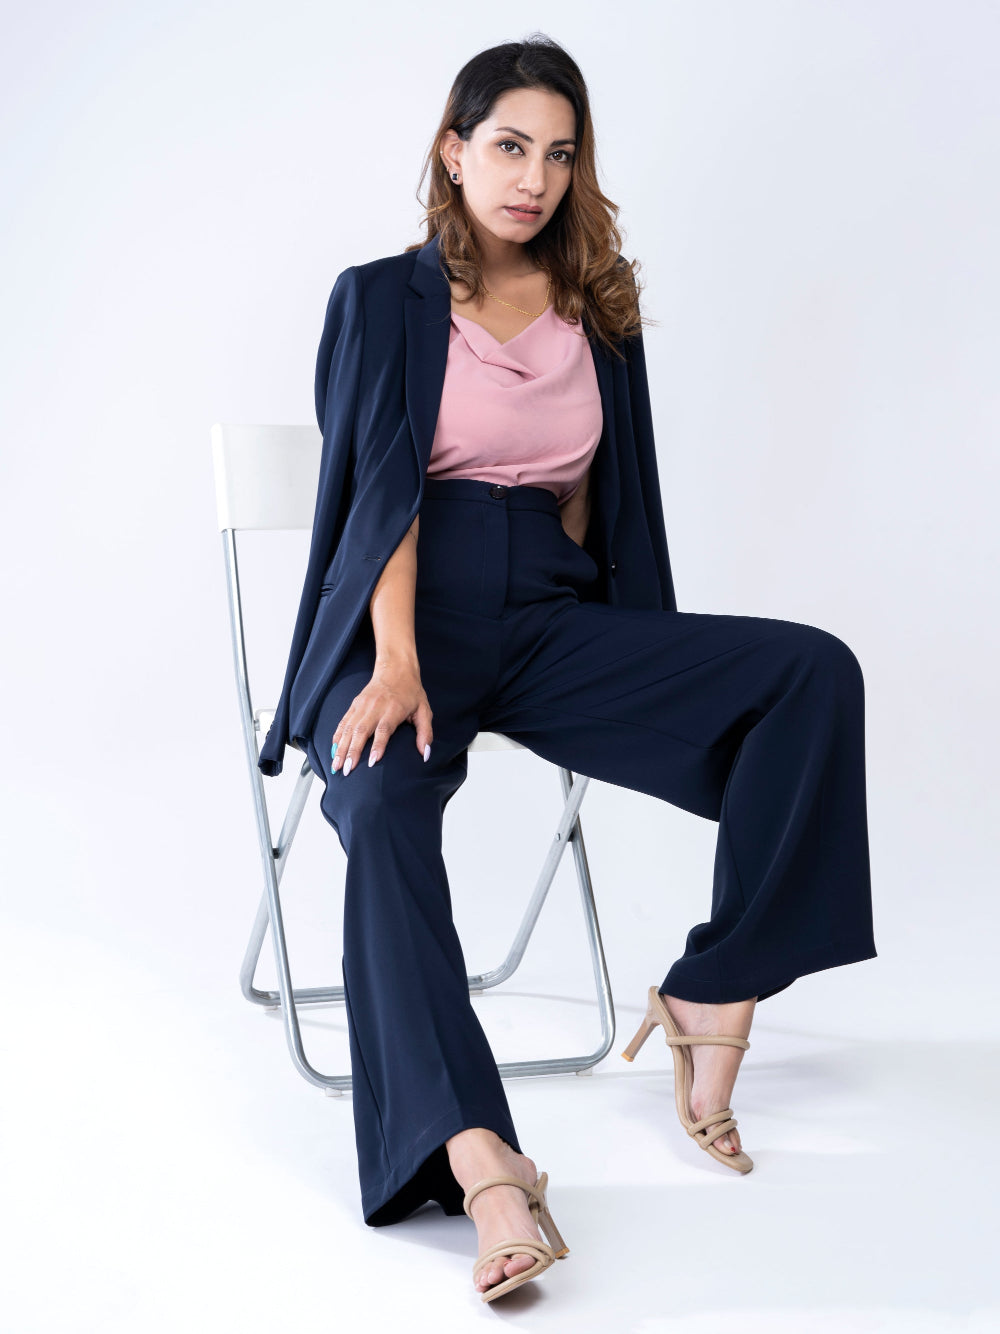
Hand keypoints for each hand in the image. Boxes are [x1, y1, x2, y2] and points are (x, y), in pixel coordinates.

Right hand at [331, 656, 432, 774]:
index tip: (372, 762)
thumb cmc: (411, 692)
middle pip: (361, 731)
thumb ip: (425, 733)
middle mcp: (375, 707)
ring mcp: (362, 705)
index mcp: (393, 709)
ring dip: (341, 747)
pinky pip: (343, 722)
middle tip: (347, 770)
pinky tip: (334, 749)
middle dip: (352, 752)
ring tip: (336, 765)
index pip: (383, 730)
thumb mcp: (424, 710)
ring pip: (349, 728)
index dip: (377, 746)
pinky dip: (337, 736)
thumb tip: (425, 754)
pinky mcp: (355, 704)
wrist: (395, 668)